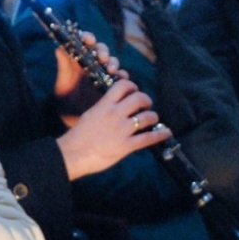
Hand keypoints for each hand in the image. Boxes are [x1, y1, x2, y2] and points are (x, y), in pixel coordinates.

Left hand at [53, 33, 118, 112]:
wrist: (73, 124)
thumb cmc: (65, 104)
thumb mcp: (62, 86)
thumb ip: (63, 68)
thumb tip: (59, 49)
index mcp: (78, 62)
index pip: (84, 44)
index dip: (88, 38)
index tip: (88, 39)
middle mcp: (92, 66)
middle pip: (102, 51)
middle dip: (103, 51)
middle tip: (102, 58)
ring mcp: (104, 76)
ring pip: (112, 63)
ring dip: (113, 63)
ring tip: (110, 70)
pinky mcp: (113, 87)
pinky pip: (121, 79)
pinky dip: (122, 77)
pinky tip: (119, 79)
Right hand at [55, 78, 169, 178]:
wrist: (72, 154)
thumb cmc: (78, 136)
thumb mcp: (90, 115)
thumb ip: (103, 109)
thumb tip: (113, 106)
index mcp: (104, 105)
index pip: (123, 85)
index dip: (132, 86)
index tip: (134, 91)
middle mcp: (115, 114)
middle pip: (139, 98)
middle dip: (146, 100)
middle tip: (146, 105)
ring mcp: (122, 130)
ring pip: (147, 117)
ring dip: (153, 117)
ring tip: (153, 119)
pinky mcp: (126, 146)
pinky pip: (148, 138)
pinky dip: (160, 134)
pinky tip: (166, 132)